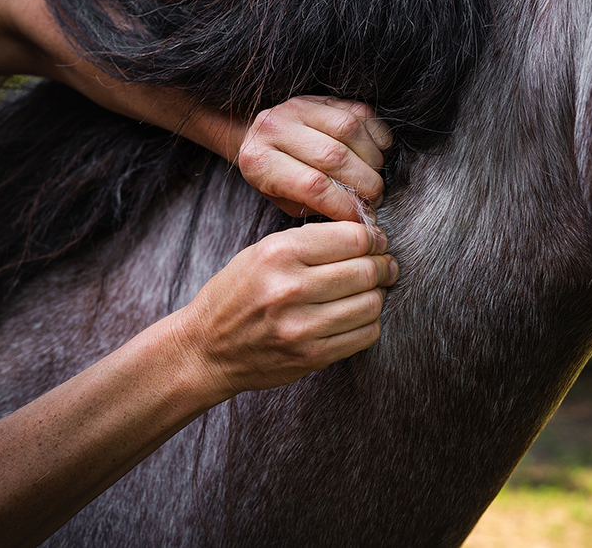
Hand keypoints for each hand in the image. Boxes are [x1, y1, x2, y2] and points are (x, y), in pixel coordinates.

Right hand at [179, 221, 397, 396]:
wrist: (206, 349)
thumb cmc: (236, 294)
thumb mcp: (261, 252)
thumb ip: (310, 241)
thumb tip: (366, 236)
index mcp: (279, 253)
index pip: (352, 238)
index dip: (374, 238)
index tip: (377, 242)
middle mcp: (290, 288)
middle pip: (366, 270)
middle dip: (384, 266)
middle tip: (385, 266)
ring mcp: (301, 326)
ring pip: (371, 303)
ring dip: (378, 295)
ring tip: (371, 290)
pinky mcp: (311, 356)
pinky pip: (365, 335)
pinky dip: (370, 322)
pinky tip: (357, 316)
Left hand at [236, 96, 392, 221]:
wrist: (262, 138)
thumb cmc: (277, 179)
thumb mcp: (287, 201)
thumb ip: (318, 207)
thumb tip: (357, 218)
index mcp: (260, 162)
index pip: (312, 185)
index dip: (344, 205)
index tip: (361, 218)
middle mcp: (275, 128)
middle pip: (333, 156)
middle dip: (364, 184)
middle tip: (374, 199)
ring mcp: (298, 106)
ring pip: (349, 130)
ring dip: (372, 160)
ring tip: (374, 178)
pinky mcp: (321, 96)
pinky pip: (361, 114)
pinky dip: (377, 138)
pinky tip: (375, 156)